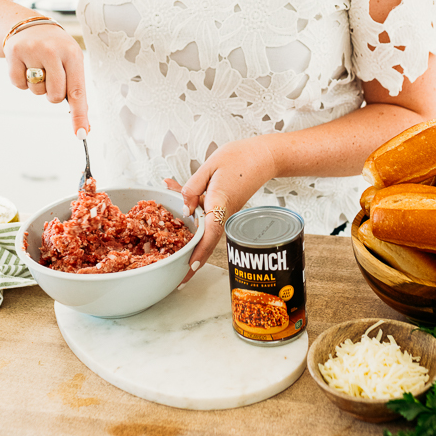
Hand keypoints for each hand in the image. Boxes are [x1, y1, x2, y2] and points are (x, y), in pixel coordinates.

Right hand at [5, 24, 89, 134]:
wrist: (29, 25)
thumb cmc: (56, 48)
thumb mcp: (72, 60)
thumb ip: (77, 90)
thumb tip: (83, 125)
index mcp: (73, 55)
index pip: (77, 91)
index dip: (79, 115)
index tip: (81, 133)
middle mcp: (53, 51)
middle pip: (55, 96)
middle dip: (53, 94)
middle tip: (52, 77)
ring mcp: (32, 51)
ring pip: (36, 92)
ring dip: (38, 86)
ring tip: (38, 66)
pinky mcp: (13, 53)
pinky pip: (19, 85)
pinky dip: (22, 82)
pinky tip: (25, 65)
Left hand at [165, 135, 277, 282]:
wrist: (264, 156)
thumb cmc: (240, 157)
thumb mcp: (210, 166)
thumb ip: (192, 187)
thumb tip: (183, 209)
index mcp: (220, 203)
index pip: (209, 234)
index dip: (199, 253)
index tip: (190, 269)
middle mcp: (224, 213)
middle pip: (206, 241)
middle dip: (193, 260)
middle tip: (179, 279)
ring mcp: (226, 213)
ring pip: (204, 230)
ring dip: (188, 237)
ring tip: (171, 247)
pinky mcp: (225, 209)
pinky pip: (206, 218)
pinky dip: (191, 216)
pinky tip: (176, 198)